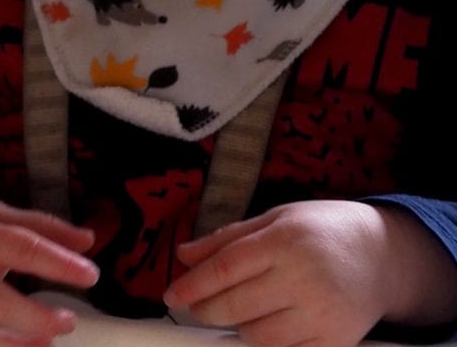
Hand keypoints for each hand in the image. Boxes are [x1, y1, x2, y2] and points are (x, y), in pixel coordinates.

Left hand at [164, 200, 401, 346]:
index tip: (170, 294)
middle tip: (191, 306)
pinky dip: (266, 346)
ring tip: (235, 312)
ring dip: (236, 328)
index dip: (193, 285)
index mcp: (284, 239)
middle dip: (205, 310)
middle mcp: (302, 277)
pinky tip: (262, 330)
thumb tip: (183, 255)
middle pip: (235, 306)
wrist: (381, 254)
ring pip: (257, 337)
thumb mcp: (275, 218)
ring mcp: (320, 314)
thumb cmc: (320, 229)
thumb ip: (228, 238)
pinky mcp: (335, 343)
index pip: (225, 268)